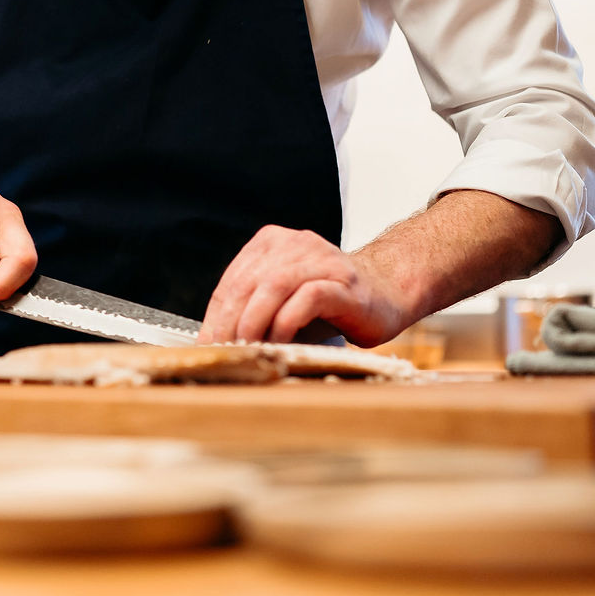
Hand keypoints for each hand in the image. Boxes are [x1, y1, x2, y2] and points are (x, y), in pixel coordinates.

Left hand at [198, 226, 413, 347]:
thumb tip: (216, 343)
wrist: (386, 293)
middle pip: (248, 282)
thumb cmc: (329, 303)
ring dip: (255, 321)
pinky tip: (281, 341)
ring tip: (248, 348)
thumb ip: (254, 308)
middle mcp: (296, 244)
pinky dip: (288, 321)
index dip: (216, 316)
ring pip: (274, 285)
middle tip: (223, 352)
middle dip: (230, 322)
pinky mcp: (344, 284)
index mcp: (272, 243)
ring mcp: (322, 261)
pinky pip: (309, 296)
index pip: (232, 281)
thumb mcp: (283, 300)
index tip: (207, 346)